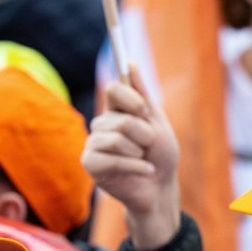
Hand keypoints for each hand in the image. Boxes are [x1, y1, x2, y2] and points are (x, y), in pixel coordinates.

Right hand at [83, 69, 181, 250]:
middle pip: (121, 119)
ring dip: (139, 151)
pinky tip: (144, 170)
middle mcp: (101, 124)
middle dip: (144, 134)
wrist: (161, 187)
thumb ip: (142, 94)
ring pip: (115, 139)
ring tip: (143, 159)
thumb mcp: (157, 121)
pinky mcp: (90, 164)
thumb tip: (130, 63)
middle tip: (149, 145)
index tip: (145, 111)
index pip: (114, 89)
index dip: (132, 99)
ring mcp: (93, 144)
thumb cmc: (160, 155)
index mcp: (116, 110)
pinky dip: (136, 166)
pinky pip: (111, 159)